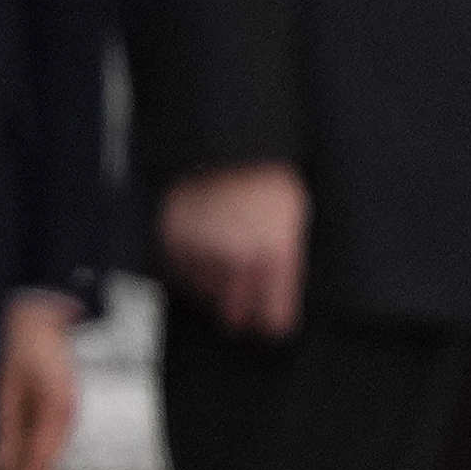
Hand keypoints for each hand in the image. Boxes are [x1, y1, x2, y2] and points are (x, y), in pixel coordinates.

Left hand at [0, 294, 80, 469]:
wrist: (30, 296)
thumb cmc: (11, 331)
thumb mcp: (0, 380)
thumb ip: (0, 426)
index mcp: (57, 412)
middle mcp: (62, 416)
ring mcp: (57, 411)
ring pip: (37, 460)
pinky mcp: (46, 404)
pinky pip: (32, 443)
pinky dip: (12, 460)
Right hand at [159, 164, 306, 338]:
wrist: (226, 147)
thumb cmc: (266, 177)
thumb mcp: (296, 219)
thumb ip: (288, 261)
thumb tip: (281, 293)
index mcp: (275, 256)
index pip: (274, 318)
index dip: (273, 321)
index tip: (271, 322)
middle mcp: (238, 261)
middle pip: (236, 315)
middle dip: (242, 309)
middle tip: (244, 298)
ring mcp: (204, 253)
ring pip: (207, 295)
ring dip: (215, 284)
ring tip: (223, 259)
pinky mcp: (175, 243)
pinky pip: (182, 274)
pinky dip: (191, 267)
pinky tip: (204, 248)